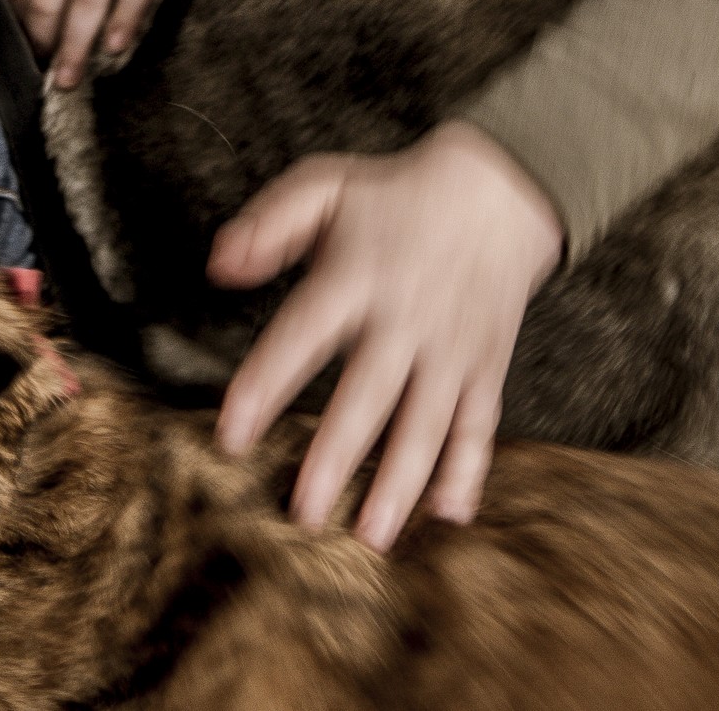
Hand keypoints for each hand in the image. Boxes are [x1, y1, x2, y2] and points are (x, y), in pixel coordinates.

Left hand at [210, 122, 561, 551]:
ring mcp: (450, 347)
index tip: (232, 432)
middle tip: (304, 511)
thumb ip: (269, 224)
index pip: (303, 334)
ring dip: (400, 482)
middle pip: (368, 394)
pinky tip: (450, 512)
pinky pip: (478, 424)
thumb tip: (219, 267)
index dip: (266, 383)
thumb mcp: (326, 186)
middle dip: (336, 455)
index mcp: (357, 275)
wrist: (498, 191)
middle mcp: (405, 318)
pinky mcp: (484, 366)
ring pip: (425, 423)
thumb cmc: (397, 194)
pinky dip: (468, 469)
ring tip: (372, 533)